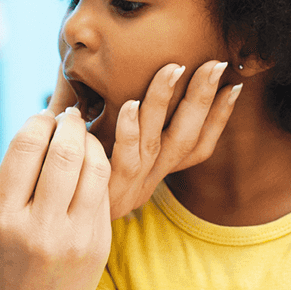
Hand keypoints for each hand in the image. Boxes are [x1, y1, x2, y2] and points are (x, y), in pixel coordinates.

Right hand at [0, 105, 111, 289]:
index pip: (26, 146)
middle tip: (71, 117)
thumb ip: (16, 178)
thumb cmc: (1, 266)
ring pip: (93, 167)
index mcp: (1, 215)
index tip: (44, 117)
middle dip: (71, 125)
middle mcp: (37, 226)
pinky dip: (99, 171)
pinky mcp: (97, 247)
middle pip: (64, 151)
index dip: (39, 122)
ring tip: (84, 137)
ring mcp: (73, 238)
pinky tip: (92, 166)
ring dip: (91, 143)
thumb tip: (46, 127)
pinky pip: (104, 193)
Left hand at [50, 60, 238, 219]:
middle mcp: (150, 179)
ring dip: (166, 103)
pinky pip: (125, 158)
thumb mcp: (101, 150)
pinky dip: (130, 130)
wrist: (55, 225)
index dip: (219, 118)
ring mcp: (131, 186)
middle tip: (215, 64)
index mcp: (154, 171)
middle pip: (187, 138)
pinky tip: (132, 105)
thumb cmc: (73, 179)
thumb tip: (116, 78)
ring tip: (173, 69)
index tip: (235, 85)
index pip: (197, 145)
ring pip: (158, 141)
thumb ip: (113, 123)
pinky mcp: (109, 190)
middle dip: (203, 100)